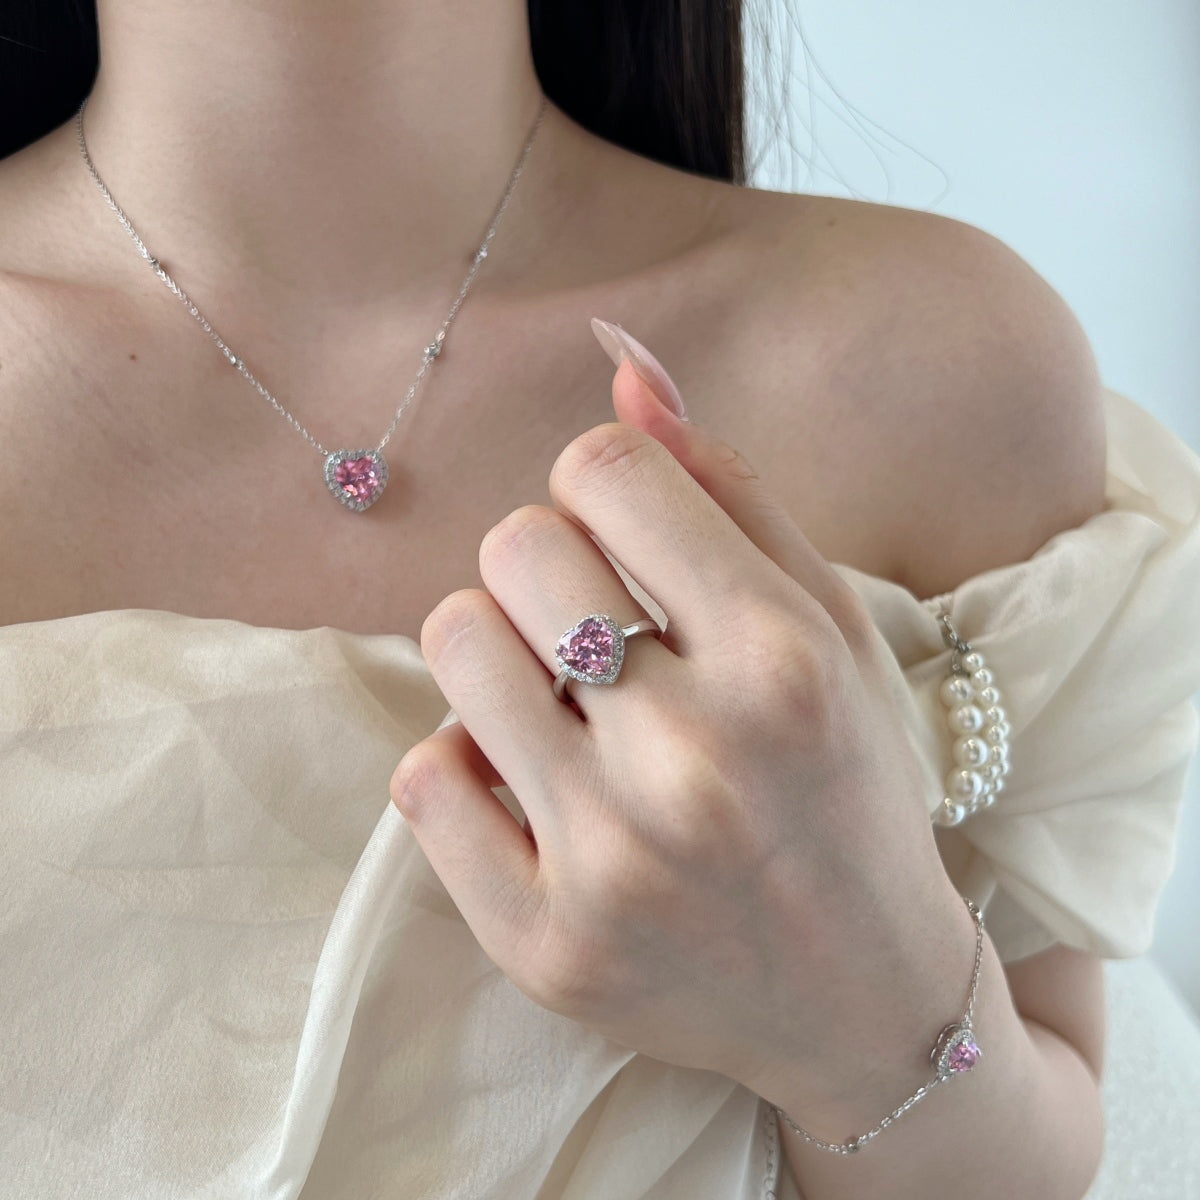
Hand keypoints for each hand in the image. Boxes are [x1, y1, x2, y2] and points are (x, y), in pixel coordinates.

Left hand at [391, 331, 970, 1121]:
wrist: (864, 997)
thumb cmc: (849, 787)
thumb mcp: (827, 625)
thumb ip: (730, 489)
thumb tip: (620, 367)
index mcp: (781, 661)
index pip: (603, 473)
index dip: (600, 484)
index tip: (623, 534)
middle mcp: (695, 760)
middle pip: (516, 546)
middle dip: (548, 563)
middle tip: (596, 625)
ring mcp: (609, 862)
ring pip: (454, 644)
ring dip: (498, 649)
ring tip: (562, 699)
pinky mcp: (544, 943)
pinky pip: (423, 778)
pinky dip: (464, 761)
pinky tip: (530, 784)